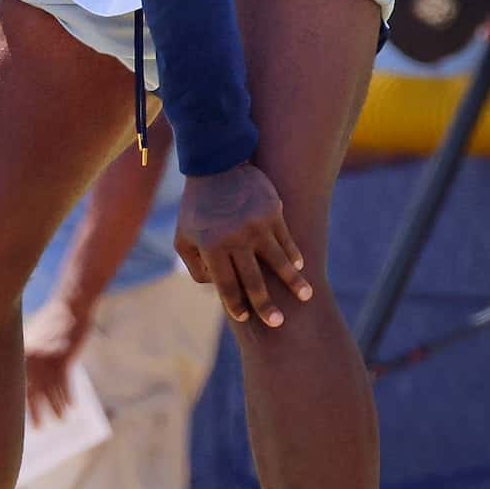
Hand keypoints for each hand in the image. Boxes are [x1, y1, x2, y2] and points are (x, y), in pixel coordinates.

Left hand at [22, 297, 86, 422]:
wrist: (70, 307)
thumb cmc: (52, 323)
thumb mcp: (35, 337)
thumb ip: (28, 356)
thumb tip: (21, 379)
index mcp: (21, 354)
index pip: (15, 385)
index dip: (19, 404)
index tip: (21, 417)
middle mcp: (30, 358)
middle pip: (30, 392)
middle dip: (34, 412)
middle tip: (38, 428)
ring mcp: (46, 358)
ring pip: (49, 390)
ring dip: (55, 407)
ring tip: (60, 419)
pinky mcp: (63, 357)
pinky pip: (64, 383)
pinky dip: (67, 396)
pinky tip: (71, 406)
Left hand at [175, 163, 312, 328]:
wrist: (216, 165)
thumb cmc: (197, 207)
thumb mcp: (184, 236)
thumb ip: (195, 266)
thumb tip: (217, 286)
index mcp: (211, 247)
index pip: (227, 285)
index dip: (236, 304)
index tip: (244, 316)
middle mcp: (235, 238)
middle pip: (254, 281)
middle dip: (266, 306)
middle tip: (277, 323)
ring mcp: (257, 225)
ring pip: (278, 261)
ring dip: (293, 282)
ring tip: (305, 296)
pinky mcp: (273, 212)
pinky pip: (286, 239)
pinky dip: (293, 255)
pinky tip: (299, 266)